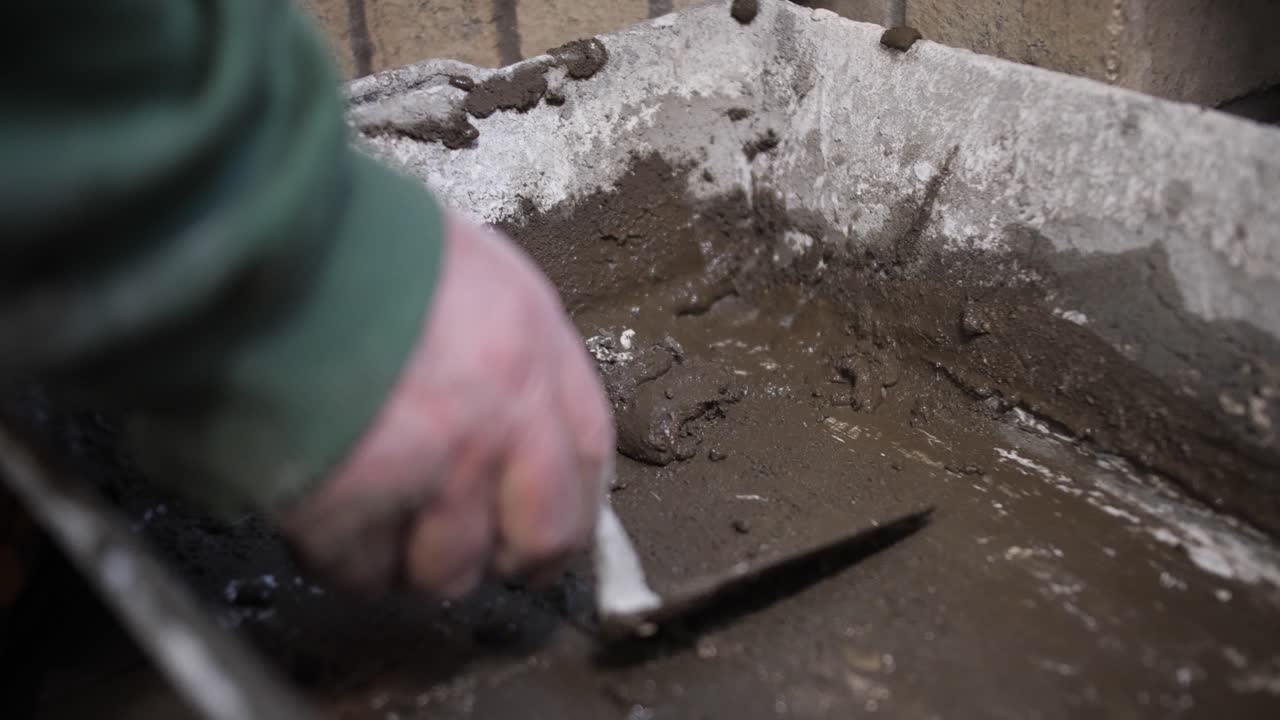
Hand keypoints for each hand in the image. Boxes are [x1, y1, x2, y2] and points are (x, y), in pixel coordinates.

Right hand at [276, 213, 613, 595]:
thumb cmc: (351, 244)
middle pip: (540, 535)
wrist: (257, 250)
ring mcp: (431, 469)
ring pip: (450, 569)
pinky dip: (344, 559)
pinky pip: (363, 573)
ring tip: (379, 514)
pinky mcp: (353, 508)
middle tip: (477, 550)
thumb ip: (502, 342)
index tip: (548, 527)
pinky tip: (326, 514)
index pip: (590, 454)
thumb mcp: (464, 267)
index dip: (571, 504)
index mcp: (529, 347)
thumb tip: (514, 413)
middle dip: (511, 556)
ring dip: (416, 558)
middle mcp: (498, 417)